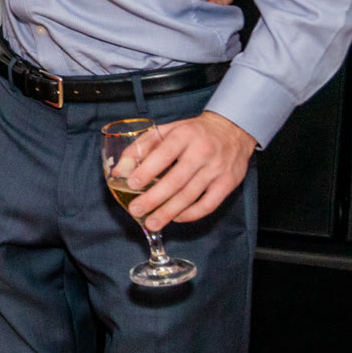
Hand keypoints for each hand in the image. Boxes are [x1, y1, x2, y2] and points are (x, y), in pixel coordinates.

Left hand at [124, 111, 255, 230]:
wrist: (232, 130)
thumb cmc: (193, 132)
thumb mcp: (167, 130)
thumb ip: (141, 147)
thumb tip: (119, 170)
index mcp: (185, 135)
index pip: (164, 154)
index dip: (148, 170)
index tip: (132, 183)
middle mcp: (202, 152)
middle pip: (176, 180)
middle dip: (154, 198)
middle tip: (136, 210)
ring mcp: (217, 169)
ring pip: (190, 195)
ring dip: (169, 212)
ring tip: (152, 222)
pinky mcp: (228, 183)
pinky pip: (208, 204)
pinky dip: (190, 214)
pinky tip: (175, 218)